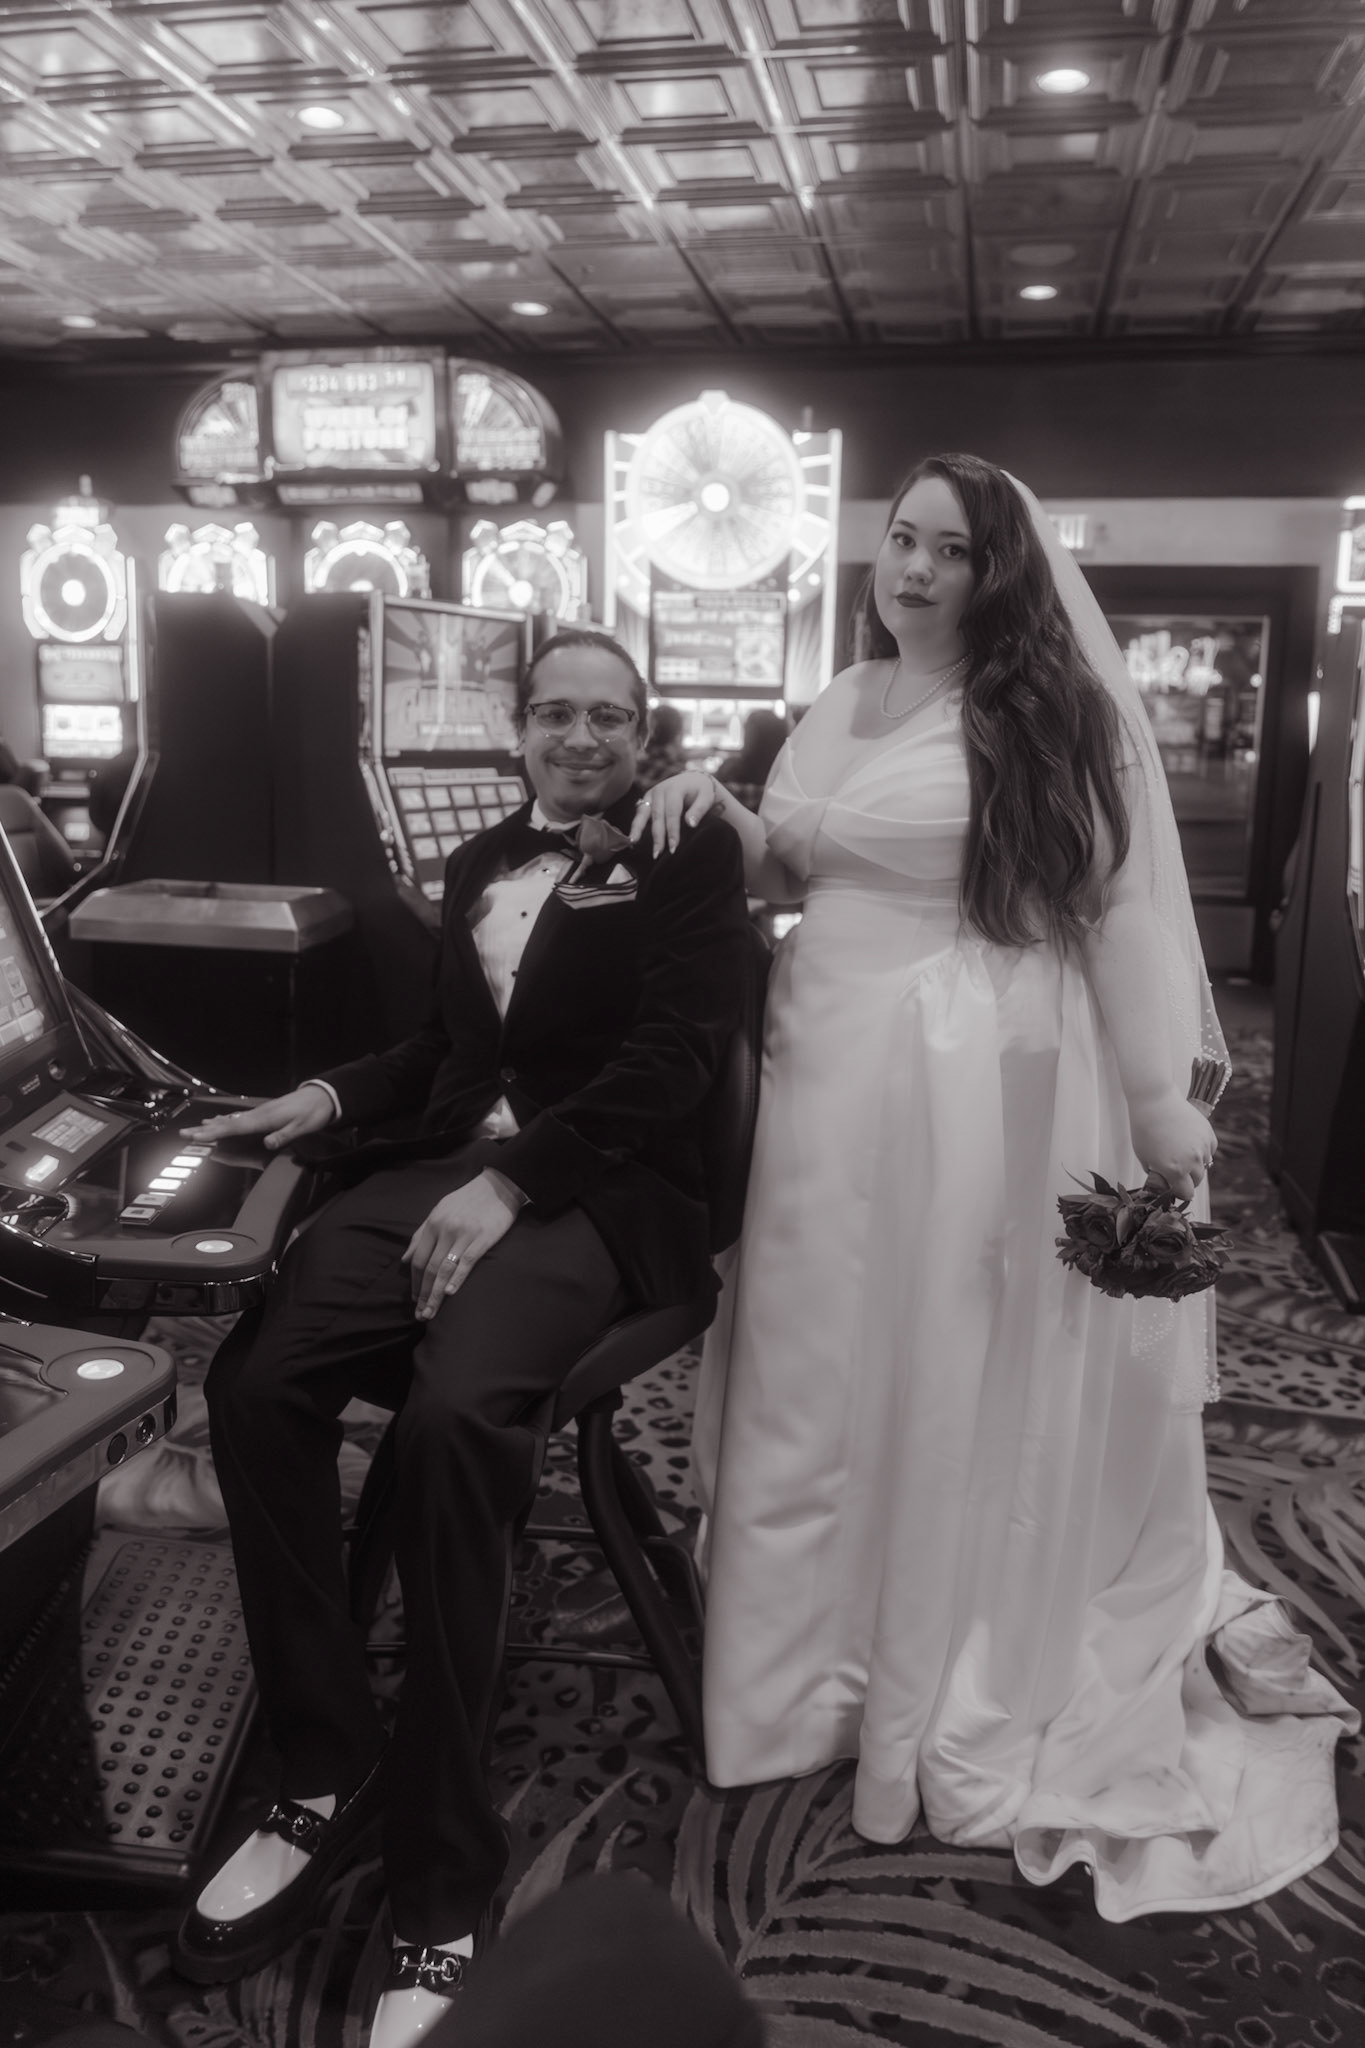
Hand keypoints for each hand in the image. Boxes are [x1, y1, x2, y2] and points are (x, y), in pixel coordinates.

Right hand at [182, 1083, 335, 1148]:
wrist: (322, 1096)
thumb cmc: (313, 1113)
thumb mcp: (303, 1126)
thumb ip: (284, 1135)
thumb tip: (267, 1143)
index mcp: (265, 1118)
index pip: (235, 1127)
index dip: (215, 1133)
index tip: (197, 1136)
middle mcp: (258, 1114)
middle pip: (227, 1123)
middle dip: (205, 1130)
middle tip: (184, 1134)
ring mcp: (259, 1112)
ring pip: (230, 1120)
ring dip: (212, 1126)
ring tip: (195, 1129)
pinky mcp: (263, 1113)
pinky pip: (238, 1118)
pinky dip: (225, 1121)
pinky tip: (218, 1121)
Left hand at [403, 1170, 521, 1319]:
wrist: (498, 1186)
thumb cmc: (467, 1199)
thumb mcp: (439, 1211)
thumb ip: (421, 1234)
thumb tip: (405, 1259)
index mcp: (433, 1223)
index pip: (419, 1258)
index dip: (415, 1282)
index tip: (414, 1299)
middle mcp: (445, 1229)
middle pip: (430, 1268)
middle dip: (423, 1294)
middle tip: (420, 1315)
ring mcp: (464, 1234)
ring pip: (445, 1269)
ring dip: (436, 1294)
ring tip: (431, 1313)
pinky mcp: (482, 1238)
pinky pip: (466, 1262)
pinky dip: (457, 1279)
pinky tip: (450, 1294)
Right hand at [629, 771, 718, 854]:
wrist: (692, 779)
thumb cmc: (701, 791)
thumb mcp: (706, 797)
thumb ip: (699, 810)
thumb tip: (690, 824)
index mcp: (674, 789)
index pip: (672, 813)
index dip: (672, 831)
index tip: (673, 847)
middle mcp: (660, 790)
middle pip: (657, 816)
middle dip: (657, 836)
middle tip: (657, 854)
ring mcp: (651, 794)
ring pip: (643, 813)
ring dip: (638, 830)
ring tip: (633, 843)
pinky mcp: (647, 799)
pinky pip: (639, 813)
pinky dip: (636, 825)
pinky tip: (632, 838)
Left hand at [1127, 1089, 1217, 1200]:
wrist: (1155, 1101)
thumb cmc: (1144, 1129)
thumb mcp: (1144, 1157)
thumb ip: (1157, 1174)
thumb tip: (1165, 1182)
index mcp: (1174, 1170)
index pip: (1186, 1193)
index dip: (1180, 1192)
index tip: (1175, 1188)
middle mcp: (1192, 1161)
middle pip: (1197, 1181)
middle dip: (1187, 1178)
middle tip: (1176, 1169)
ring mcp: (1202, 1147)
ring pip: (1205, 1165)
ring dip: (1196, 1163)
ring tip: (1180, 1151)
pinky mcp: (1208, 1134)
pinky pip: (1210, 1149)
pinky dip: (1202, 1149)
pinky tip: (1189, 1141)